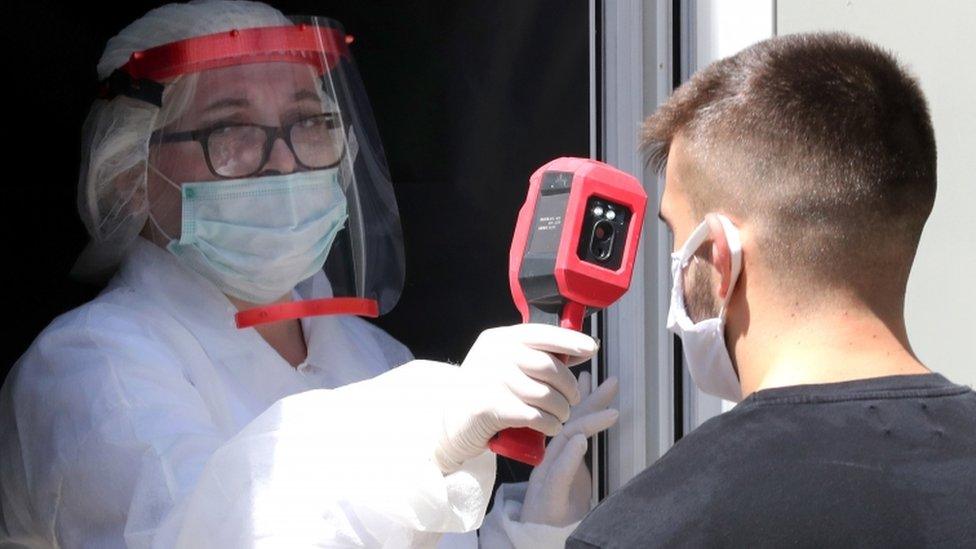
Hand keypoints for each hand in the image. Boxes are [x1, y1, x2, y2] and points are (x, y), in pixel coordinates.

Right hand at [433, 324, 597, 473]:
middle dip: (569, 386)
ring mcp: (489, 379)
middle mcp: (493, 353)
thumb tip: (583, 349)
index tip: (590, 348)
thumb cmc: (486, 393)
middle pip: (548, 366)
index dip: (570, 340)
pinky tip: (551, 427)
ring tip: (561, 415)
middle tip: (573, 398)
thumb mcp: (507, 366)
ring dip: (561, 409)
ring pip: (544, 394)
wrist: (452, 423)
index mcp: (499, 338)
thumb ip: (537, 356)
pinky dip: (549, 423)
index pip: (541, 333)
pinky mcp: (489, 406)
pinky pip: (533, 415)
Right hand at [519, 371, 618, 526]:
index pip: (572, 420)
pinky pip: (557, 474)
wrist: (539, 538)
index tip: (604, 379)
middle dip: (590, 400)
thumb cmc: (558, 508)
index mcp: (557, 453)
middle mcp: (549, 459)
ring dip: (587, 424)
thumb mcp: (572, 475)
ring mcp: (546, 476)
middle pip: (568, 423)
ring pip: (563, 443)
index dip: (588, 398)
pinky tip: (581, 442)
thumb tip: (588, 429)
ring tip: (610, 413)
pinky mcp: (547, 496)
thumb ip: (578, 451)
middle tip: (613, 383)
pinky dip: (570, 457)